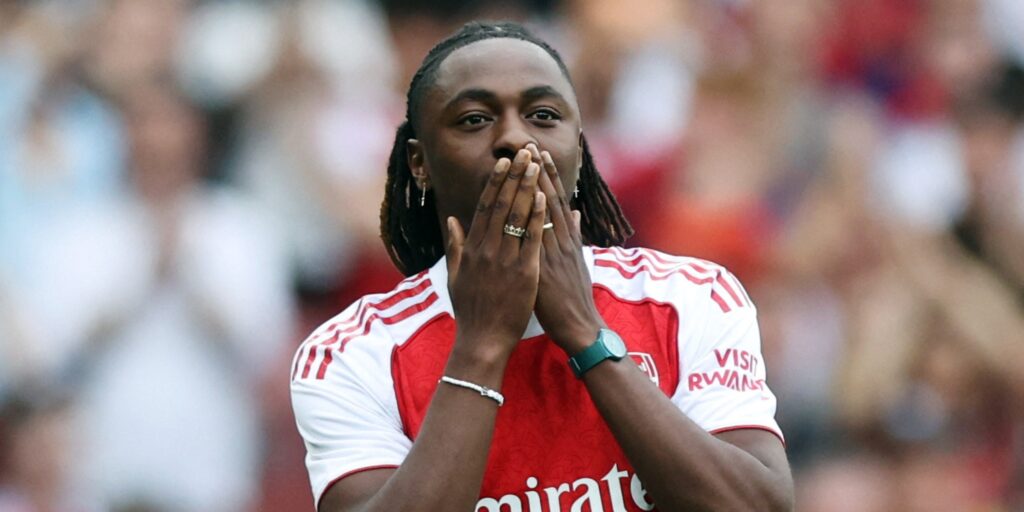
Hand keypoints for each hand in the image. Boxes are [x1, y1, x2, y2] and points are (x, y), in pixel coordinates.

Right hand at [446, 148, 547, 362]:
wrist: (482, 341)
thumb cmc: (471, 311)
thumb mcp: (455, 276)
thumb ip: (455, 246)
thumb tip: (451, 221)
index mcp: (472, 249)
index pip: (485, 207)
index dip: (495, 183)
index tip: (503, 163)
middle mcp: (487, 250)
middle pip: (502, 205)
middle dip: (514, 176)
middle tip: (523, 153)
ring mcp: (505, 260)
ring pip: (516, 216)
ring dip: (527, 188)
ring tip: (536, 166)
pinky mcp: (523, 273)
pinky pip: (531, 239)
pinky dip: (536, 217)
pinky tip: (543, 198)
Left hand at [529, 143, 605, 354]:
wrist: (581, 326)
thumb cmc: (575, 298)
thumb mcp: (578, 263)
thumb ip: (575, 237)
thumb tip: (577, 214)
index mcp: (567, 240)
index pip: (556, 201)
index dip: (547, 176)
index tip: (538, 153)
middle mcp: (562, 241)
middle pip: (551, 198)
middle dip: (540, 171)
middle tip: (531, 144)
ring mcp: (555, 253)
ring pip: (546, 212)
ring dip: (537, 184)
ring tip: (528, 160)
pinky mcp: (547, 268)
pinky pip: (540, 238)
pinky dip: (536, 217)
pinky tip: (531, 198)